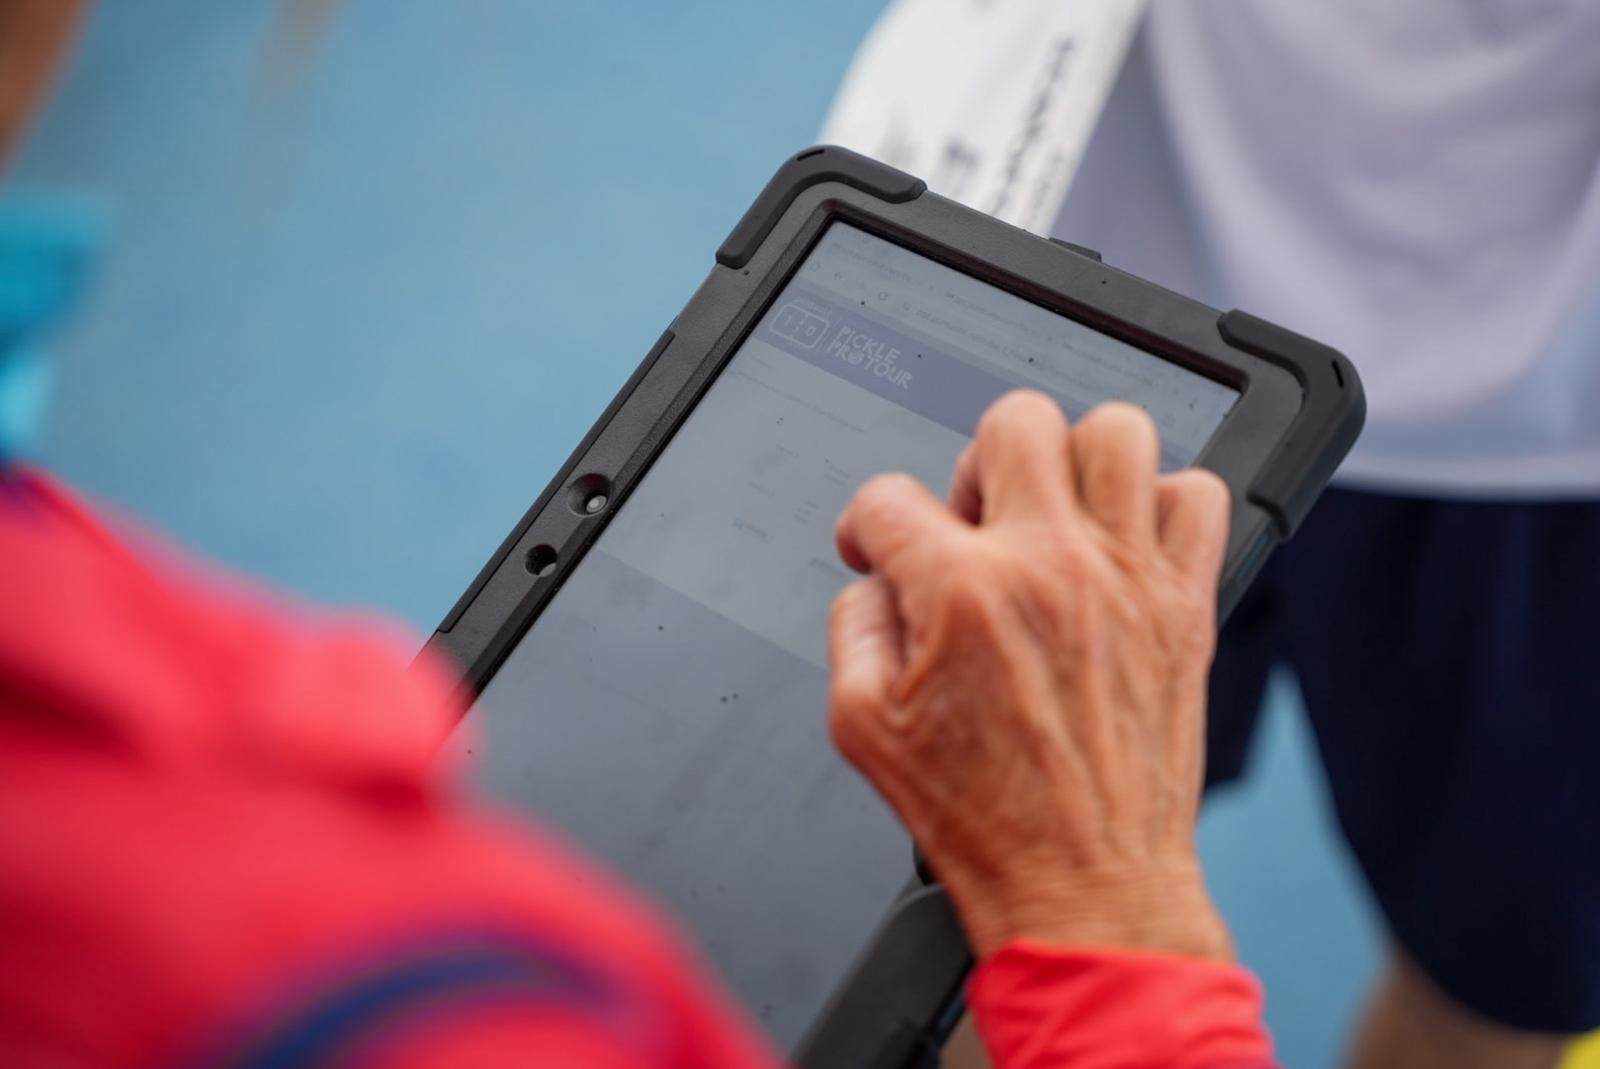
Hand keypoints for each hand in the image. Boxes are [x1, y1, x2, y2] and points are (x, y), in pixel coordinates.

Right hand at [828, 392, 1233, 960]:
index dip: (867, 525)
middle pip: (1015, 420)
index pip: (890, 496)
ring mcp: (1127, 579)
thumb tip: (876, 579)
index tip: (878, 550)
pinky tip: (1125, 546)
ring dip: (1075, 461)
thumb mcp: (861, 729)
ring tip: (1055, 514)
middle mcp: (1049, 567)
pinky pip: (1199, 497)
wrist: (1084, 884)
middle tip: (975, 522)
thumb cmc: (985, 818)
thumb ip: (853, 628)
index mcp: (963, 593)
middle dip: (976, 462)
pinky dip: (1164, 504)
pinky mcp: (1184, 605)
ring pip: (1118, 431)